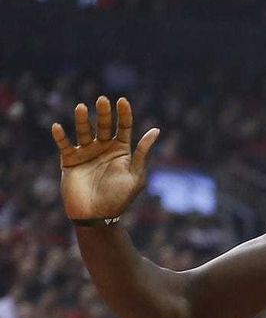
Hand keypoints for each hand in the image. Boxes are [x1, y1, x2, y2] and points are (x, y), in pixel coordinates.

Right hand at [52, 96, 160, 220]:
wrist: (97, 217)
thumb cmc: (120, 198)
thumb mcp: (135, 175)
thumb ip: (142, 153)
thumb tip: (156, 130)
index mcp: (122, 151)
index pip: (124, 128)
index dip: (124, 115)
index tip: (122, 101)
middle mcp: (104, 149)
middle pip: (104, 126)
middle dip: (104, 114)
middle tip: (102, 100)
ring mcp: (86, 153)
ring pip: (83, 131)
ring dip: (82, 120)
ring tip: (81, 108)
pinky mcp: (69, 160)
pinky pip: (64, 145)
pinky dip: (60, 136)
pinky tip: (58, 127)